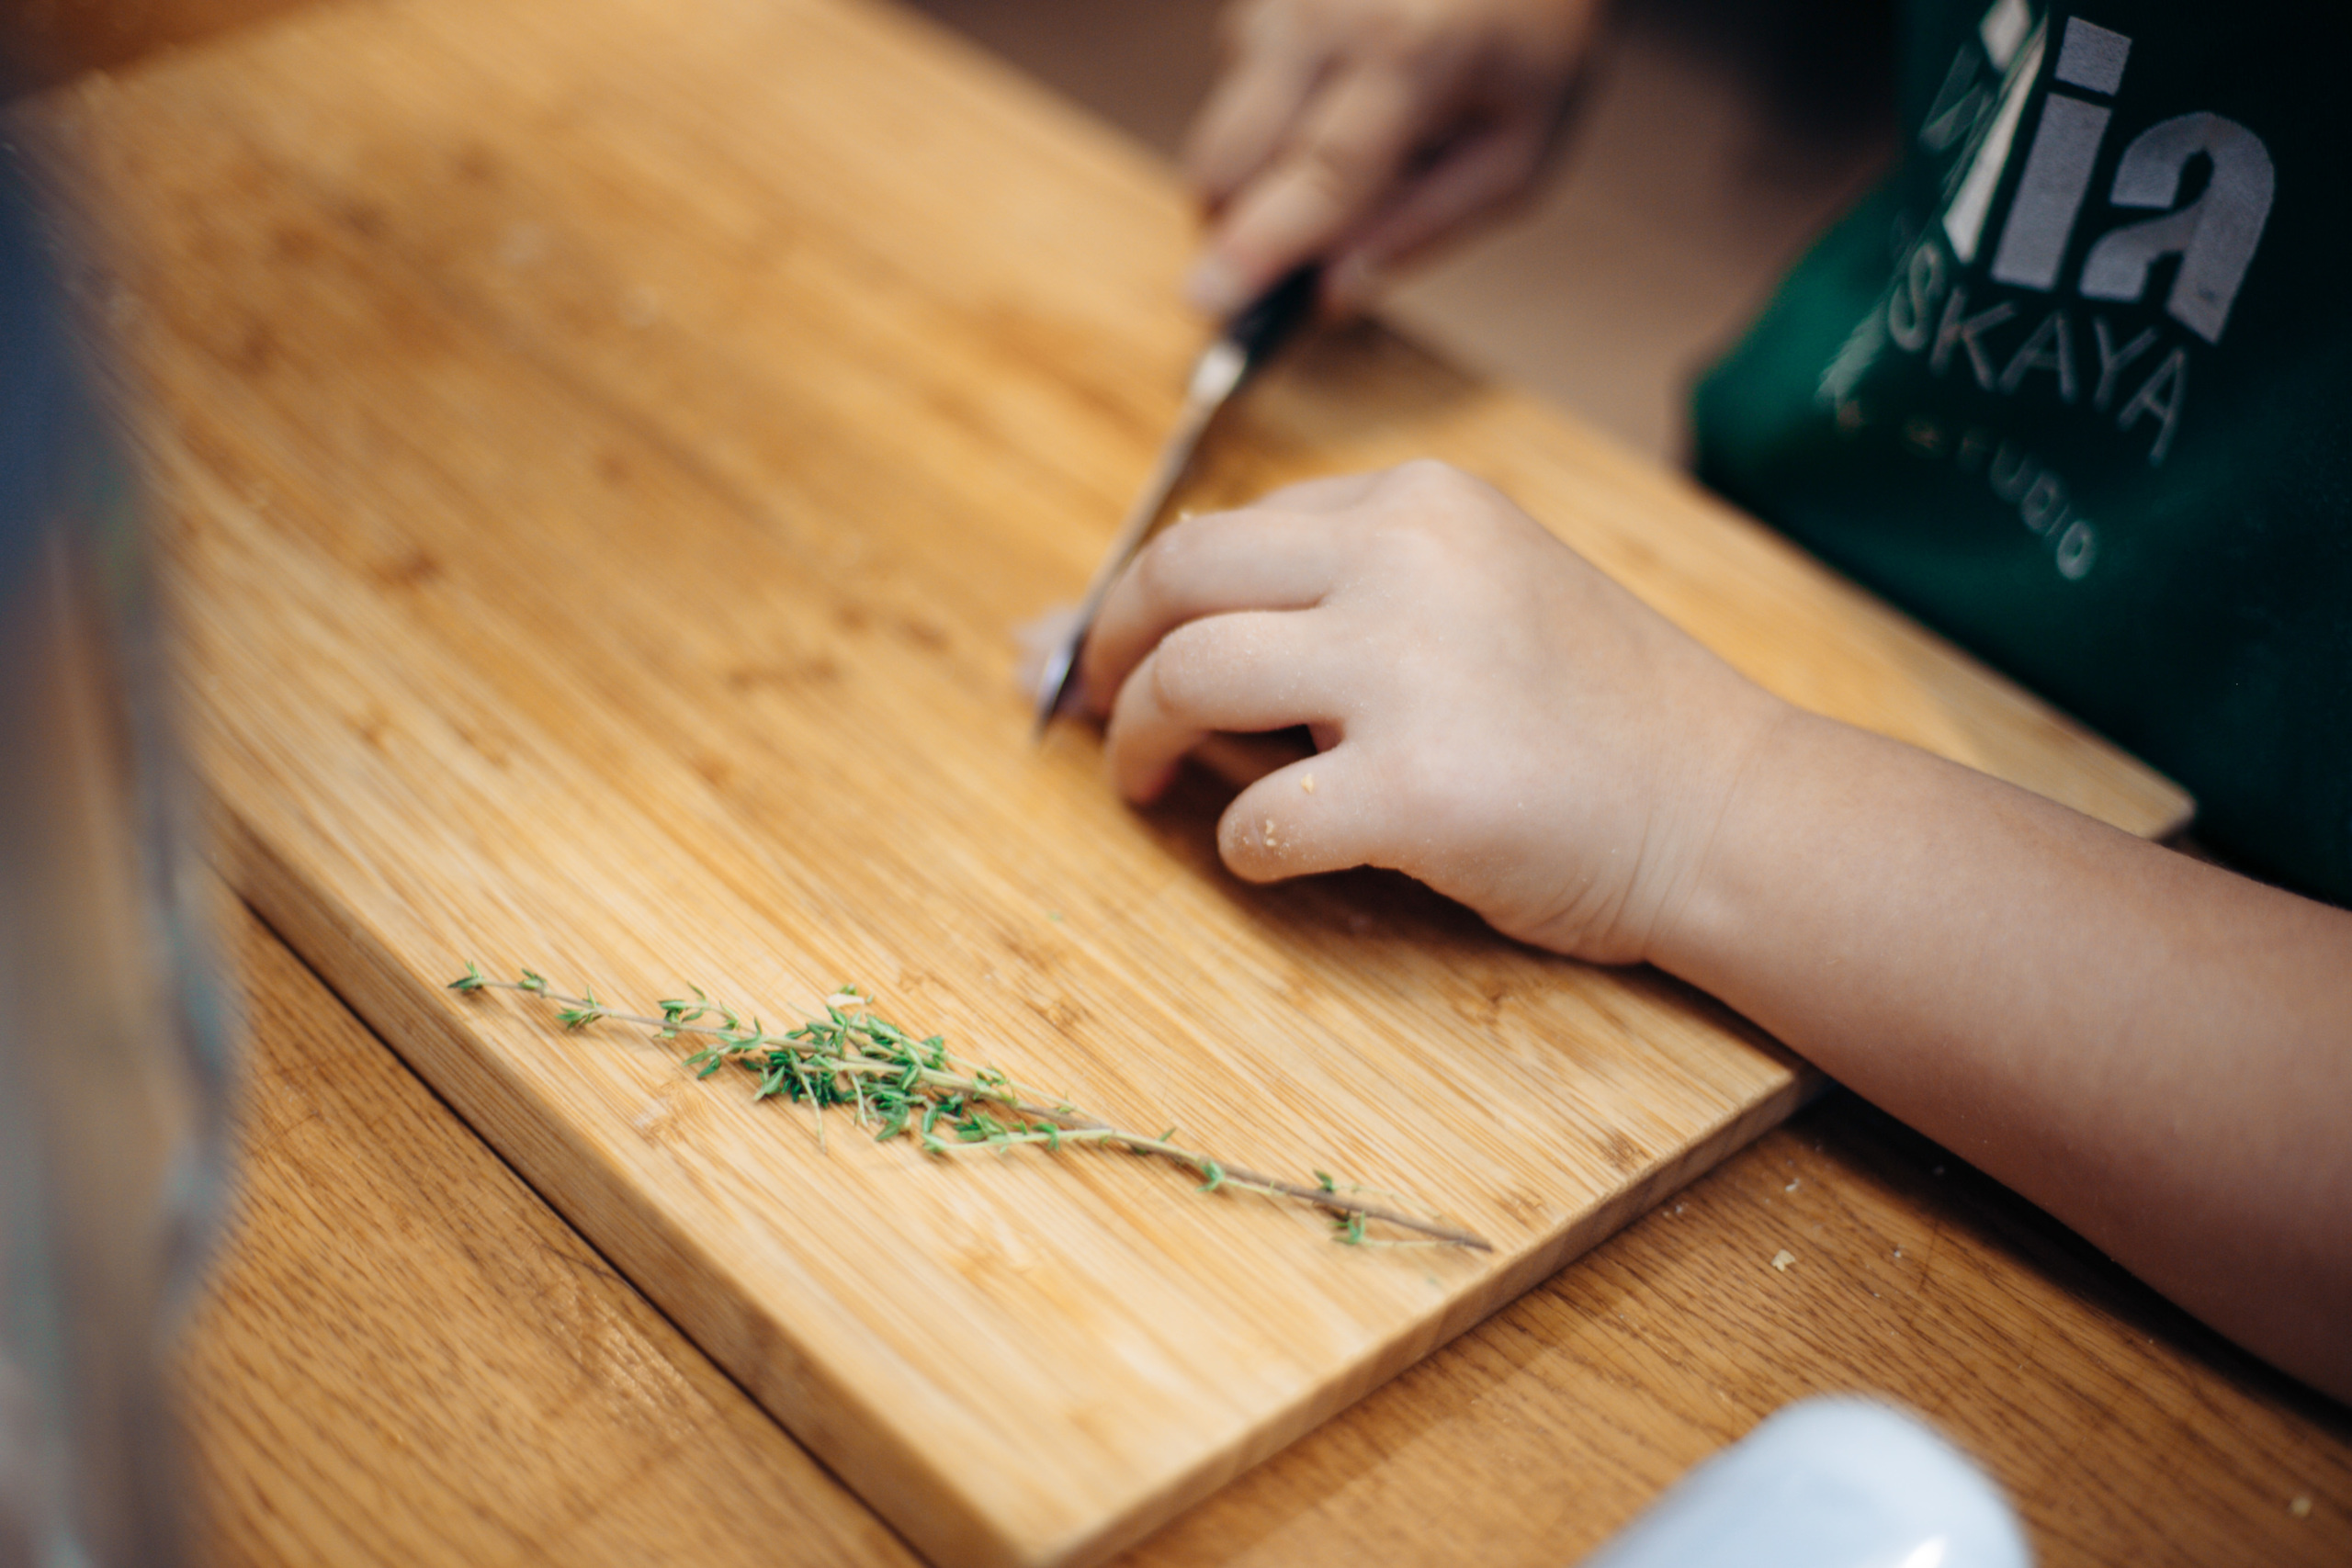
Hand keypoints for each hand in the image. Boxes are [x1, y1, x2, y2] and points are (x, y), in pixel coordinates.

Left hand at [1079, 461, 1784, 963]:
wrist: (1730, 809)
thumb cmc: (1596, 718)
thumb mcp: (1473, 602)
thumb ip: (1329, 604)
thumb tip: (1116, 636)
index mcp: (1418, 500)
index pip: (1225, 530)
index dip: (1139, 599)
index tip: (1100, 653)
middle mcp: (1406, 555)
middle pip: (1176, 577)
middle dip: (1104, 650)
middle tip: (1087, 710)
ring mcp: (1411, 667)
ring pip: (1190, 679)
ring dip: (1135, 739)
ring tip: (1138, 784)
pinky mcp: (1418, 787)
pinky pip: (1256, 819)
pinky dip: (1236, 847)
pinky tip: (1271, 854)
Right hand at [1182, 0, 1601, 316]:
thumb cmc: (1530, 46)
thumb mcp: (1515, 156)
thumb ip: (1423, 227)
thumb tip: (1329, 295)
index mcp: (1412, 56)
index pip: (1321, 175)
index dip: (1262, 246)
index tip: (1207, 301)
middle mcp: (1332, 11)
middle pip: (1234, 154)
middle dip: (1236, 223)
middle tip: (1282, 255)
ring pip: (1224, 121)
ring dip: (1262, 164)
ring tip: (1351, 141)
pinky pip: (1237, 77)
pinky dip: (1272, 110)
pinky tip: (1335, 92)